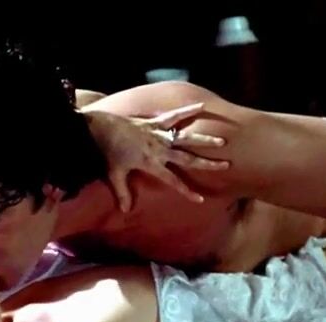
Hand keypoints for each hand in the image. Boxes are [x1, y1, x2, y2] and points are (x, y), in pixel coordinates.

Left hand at [92, 103, 228, 211]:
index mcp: (151, 164)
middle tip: (226, 165)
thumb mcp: (114, 175)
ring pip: (185, 138)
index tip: (201, 198)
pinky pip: (173, 116)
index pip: (173, 181)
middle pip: (187, 158)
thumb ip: (122, 192)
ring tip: (222, 141)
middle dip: (207, 163)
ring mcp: (158, 134)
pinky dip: (187, 111)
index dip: (187, 191)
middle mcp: (159, 149)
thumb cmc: (107, 152)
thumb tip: (126, 211)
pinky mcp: (154, 122)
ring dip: (204, 140)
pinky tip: (202, 106)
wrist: (99, 128)